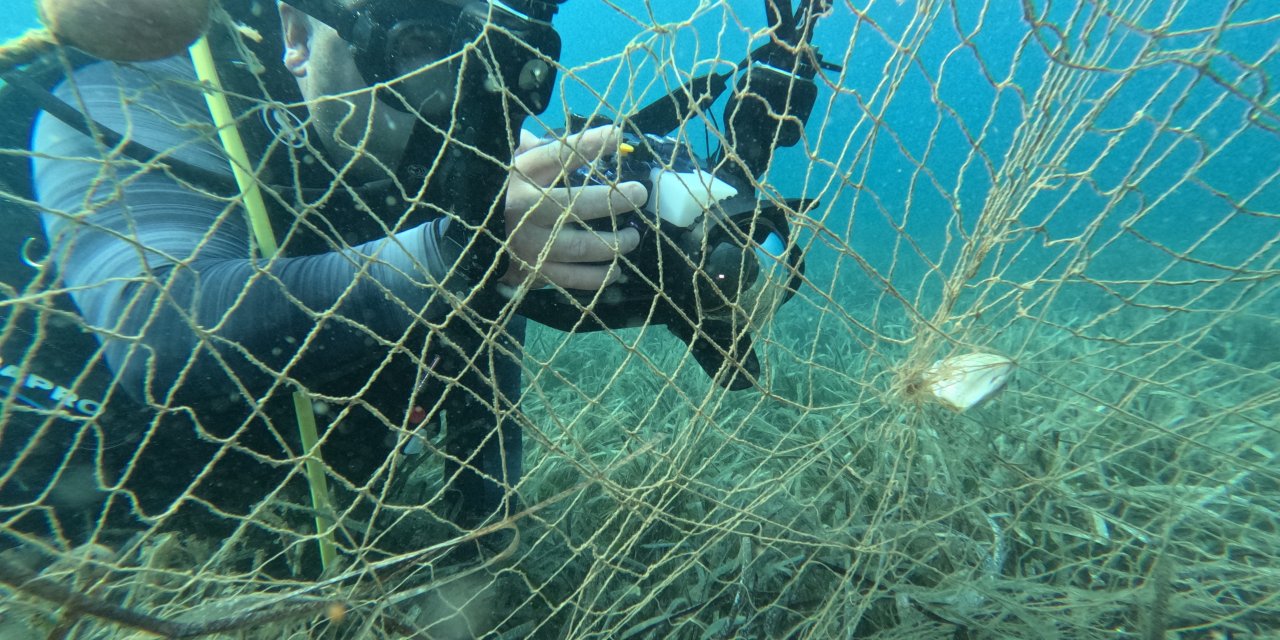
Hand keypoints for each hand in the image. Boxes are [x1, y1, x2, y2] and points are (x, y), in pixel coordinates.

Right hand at [501, 126, 646, 289]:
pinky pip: (573, 279)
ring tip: (633, 236)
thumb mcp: (519, 165)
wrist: (476, 239)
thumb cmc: (510, 193)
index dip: (590, 144)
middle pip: (574, 204)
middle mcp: (523, 209)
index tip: (619, 137)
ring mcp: (529, 244)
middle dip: (613, 199)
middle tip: (639, 194)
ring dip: (614, 243)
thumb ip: (544, 148)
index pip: (558, 155)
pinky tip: (616, 270)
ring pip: (580, 247)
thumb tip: (591, 134)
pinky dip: (599, 277)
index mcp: (521, 176)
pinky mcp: (534, 272)